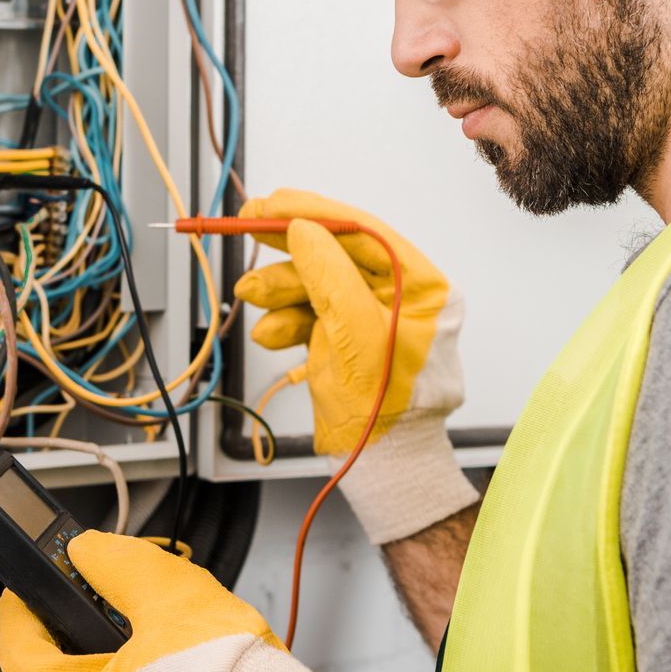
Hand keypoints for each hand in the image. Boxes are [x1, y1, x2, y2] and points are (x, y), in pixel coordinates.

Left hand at [0, 532, 383, 671]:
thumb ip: (120, 565)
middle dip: (73, 621)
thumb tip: (90, 549)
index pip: (16, 644)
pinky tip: (167, 658)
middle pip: (50, 668)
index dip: (24, 597)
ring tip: (146, 619)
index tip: (37, 572)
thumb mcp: (172, 598)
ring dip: (107, 651)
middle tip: (96, 586)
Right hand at [234, 189, 478, 543]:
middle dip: (288, 251)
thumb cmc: (384, 413)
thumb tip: (303, 229)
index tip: (272, 203)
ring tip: (252, 296)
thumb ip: (329, 276)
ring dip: (279, 288)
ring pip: (315, 282)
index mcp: (423, 288)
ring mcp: (371, 316)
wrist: (380, 468)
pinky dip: (286, 319)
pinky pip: (310, 312)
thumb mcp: (355, 338)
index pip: (365, 231)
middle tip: (247, 228)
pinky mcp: (346, 337)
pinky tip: (273, 334)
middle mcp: (400, 296)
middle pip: (335, 252)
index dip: (314, 212)